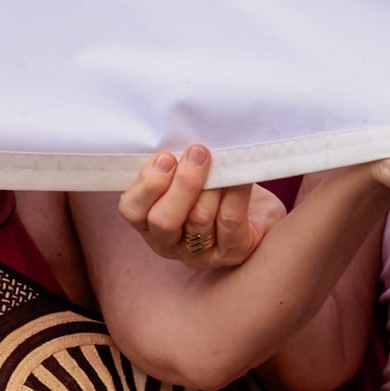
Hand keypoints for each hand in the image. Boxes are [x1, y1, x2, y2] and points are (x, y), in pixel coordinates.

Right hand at [118, 144, 285, 271]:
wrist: (257, 214)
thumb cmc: (213, 190)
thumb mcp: (186, 177)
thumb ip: (173, 166)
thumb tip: (177, 136)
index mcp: (148, 223)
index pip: (132, 210)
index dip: (147, 184)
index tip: (165, 157)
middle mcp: (170, 243)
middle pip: (163, 220)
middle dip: (181, 184)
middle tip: (197, 153)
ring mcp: (201, 254)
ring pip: (198, 219)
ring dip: (209, 185)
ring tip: (218, 159)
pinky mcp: (233, 252)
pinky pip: (230, 220)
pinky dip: (234, 193)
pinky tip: (240, 175)